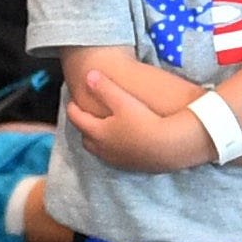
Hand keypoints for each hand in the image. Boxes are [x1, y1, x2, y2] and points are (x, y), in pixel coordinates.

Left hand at [63, 57, 188, 165]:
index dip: (73, 108)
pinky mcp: (131, 165)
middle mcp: (103, 149)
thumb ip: (104, 88)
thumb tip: (88, 75)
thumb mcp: (123, 100)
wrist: (169, 147)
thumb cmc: (144, 121)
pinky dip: (112, 147)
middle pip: (86, 138)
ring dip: (98, 138)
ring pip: (99, 149)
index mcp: (97, 132)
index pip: (77, 119)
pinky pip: (114, 157)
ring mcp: (117, 159)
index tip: (72, 100)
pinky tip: (124, 140)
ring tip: (104, 128)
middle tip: (87, 115)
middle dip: (84, 126)